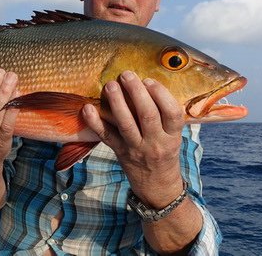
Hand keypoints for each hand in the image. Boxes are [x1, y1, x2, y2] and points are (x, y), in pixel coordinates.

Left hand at [82, 70, 184, 207]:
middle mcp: (155, 142)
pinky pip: (106, 136)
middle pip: (147, 115)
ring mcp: (136, 148)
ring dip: (117, 103)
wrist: (157, 186)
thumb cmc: (164, 151)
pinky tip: (87, 108)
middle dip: (136, 93)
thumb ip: (165, 115)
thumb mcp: (173, 136)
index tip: (149, 80)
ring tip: (110, 85)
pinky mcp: (119, 152)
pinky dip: (95, 122)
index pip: (172, 113)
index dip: (161, 95)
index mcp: (172, 136)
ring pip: (126, 124)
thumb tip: (148, 82)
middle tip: (126, 75)